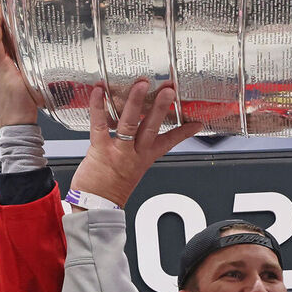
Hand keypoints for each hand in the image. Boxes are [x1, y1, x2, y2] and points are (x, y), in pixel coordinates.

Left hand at [71, 82, 201, 207]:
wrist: (95, 207)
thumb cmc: (108, 191)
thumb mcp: (130, 172)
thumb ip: (133, 152)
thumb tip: (131, 135)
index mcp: (144, 158)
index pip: (168, 142)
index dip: (183, 132)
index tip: (196, 122)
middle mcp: (133, 153)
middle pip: (151, 126)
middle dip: (161, 107)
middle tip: (169, 90)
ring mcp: (118, 150)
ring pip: (130, 123)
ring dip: (135, 101)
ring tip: (141, 84)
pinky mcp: (99, 148)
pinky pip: (100, 124)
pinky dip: (98, 106)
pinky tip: (98, 91)